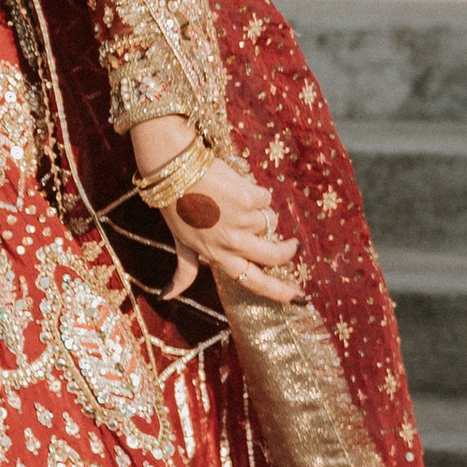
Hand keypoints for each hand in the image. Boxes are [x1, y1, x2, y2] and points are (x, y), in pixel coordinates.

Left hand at [130, 121, 301, 305]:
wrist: (173, 168)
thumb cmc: (175, 206)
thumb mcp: (180, 242)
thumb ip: (185, 270)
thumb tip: (167, 296)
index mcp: (218, 256)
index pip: (255, 282)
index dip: (280, 292)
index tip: (300, 297)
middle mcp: (233, 243)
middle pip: (274, 256)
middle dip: (288, 252)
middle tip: (293, 246)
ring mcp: (242, 220)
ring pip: (269, 221)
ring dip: (260, 212)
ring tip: (236, 201)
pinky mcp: (249, 198)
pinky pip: (265, 197)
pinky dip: (256, 192)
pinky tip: (236, 186)